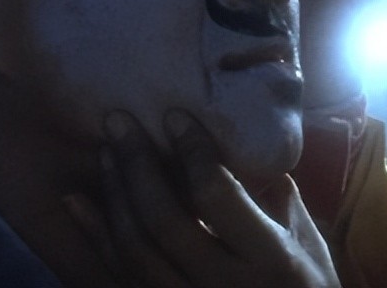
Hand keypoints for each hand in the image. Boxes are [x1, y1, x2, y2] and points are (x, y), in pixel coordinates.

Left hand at [65, 110, 340, 287]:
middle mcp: (223, 285)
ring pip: (134, 250)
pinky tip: (78, 202)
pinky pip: (117, 276)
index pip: (218, 196)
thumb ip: (274, 193)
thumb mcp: (307, 240)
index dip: (192, 152)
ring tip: (106, 151)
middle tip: (118, 121)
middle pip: (164, 220)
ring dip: (114, 194)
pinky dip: (95, 237)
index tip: (175, 117)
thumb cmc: (309, 287)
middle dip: (137, 164)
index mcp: (269, 258)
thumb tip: (240, 140)